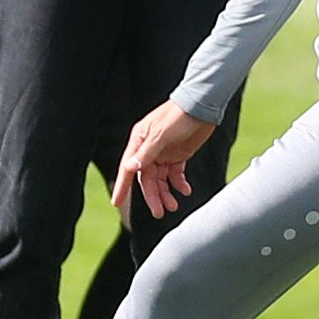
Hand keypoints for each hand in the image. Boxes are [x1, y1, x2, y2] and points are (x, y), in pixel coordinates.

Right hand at [115, 100, 221, 220]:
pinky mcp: (178, 155)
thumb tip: (130, 168)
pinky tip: (185, 191)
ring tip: (174, 205)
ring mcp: (164, 153)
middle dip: (153, 196)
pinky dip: (179, 184)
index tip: (116, 203)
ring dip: (166, 193)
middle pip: (147, 178)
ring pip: (161, 180)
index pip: (128, 168)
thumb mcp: (160, 135)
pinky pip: (175, 175)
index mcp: (139, 141)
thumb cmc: (178, 116)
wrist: (202, 106)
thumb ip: (146, 153)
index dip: (122, 186)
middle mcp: (149, 149)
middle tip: (159, 212)